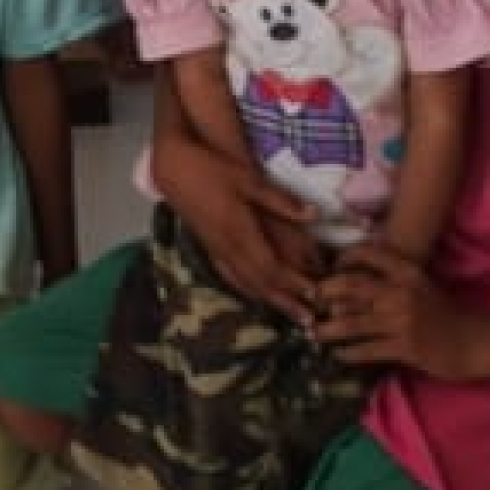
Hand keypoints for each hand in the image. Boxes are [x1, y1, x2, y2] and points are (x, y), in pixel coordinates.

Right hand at [152, 129, 335, 322]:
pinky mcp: (209, 247)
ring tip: (290, 315)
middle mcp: (227, 247)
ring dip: (270, 301)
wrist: (173, 168)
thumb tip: (314, 214)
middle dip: (286, 302)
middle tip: (310, 322)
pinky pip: (231, 277)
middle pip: (261, 283)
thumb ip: (279, 200)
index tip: (316, 296)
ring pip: (245, 283)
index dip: (293, 284)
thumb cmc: (212, 168)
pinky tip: (257, 295)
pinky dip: (249, 290)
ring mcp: (216, 249)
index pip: (271, 268)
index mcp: (239, 232)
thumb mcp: (248, 178)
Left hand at [319, 238, 480, 375]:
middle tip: (312, 301)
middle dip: (325, 293)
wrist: (475, 341)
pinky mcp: (405, 347)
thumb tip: (350, 281)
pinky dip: (349, 352)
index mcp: (407, 272)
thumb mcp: (421, 286)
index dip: (343, 258)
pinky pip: (368, 349)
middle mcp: (401, 292)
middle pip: (351, 286)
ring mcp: (402, 320)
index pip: (368, 254)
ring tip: (315, 333)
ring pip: (353, 322)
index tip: (328, 268)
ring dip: (329, 329)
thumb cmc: (445, 313)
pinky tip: (339, 354)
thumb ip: (392, 279)